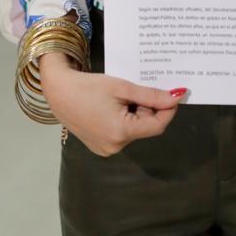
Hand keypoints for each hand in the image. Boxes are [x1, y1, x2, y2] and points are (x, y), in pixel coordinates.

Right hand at [40, 52, 186, 156]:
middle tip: (139, 88)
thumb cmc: (89, 87)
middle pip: (146, 127)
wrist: (58, 92)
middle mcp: (115, 147)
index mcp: (121, 132)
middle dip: (149, 108)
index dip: (169, 109)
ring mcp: (106, 149)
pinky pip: (122, 133)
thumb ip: (151, 95)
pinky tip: (115, 104)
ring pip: (135, 130)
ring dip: (137, 113)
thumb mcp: (122, 87)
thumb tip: (176, 97)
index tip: (175, 93)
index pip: (158, 125)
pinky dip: (126, 119)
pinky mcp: (100, 146)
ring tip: (123, 95)